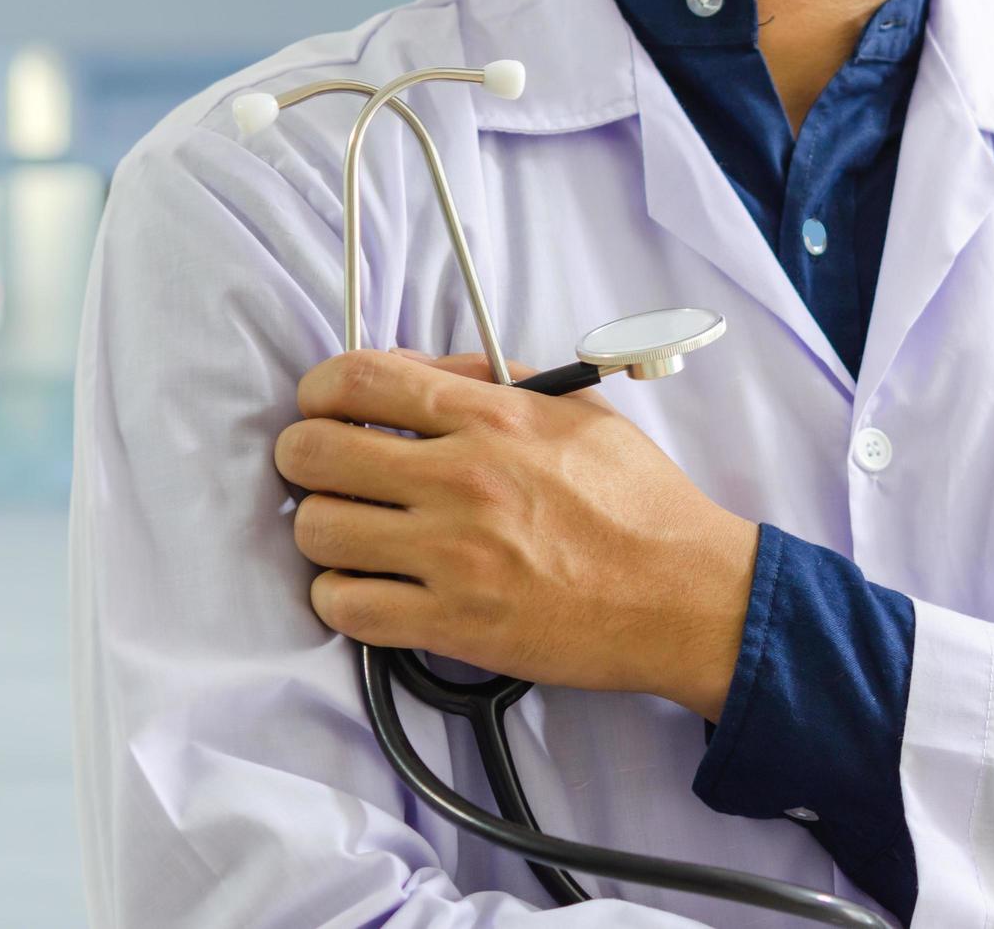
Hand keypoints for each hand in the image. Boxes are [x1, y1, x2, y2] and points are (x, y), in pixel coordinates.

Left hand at [272, 348, 756, 720]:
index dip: (317, 392)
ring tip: (354, 537)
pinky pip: (344, 607)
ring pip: (316, 532)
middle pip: (312, 454)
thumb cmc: (635, 504)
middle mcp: (462, 481)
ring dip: (322, 534)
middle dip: (303, 461)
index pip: (356, 380)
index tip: (322, 410)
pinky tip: (369, 589)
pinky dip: (340, 599)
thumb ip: (484, 380)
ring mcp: (454, 556)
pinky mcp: (454, 624)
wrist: (690, 598)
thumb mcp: (573, 410)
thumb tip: (404, 368)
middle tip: (326, 477)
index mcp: (491, 420)